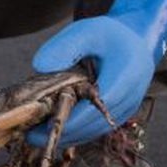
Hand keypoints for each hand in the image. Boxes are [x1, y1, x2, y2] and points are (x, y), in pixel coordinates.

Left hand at [27, 0, 166, 146]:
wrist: (137, 41)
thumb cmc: (110, 36)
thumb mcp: (86, 31)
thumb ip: (64, 47)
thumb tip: (39, 66)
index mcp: (124, 78)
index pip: (93, 109)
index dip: (66, 121)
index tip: (39, 126)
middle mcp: (129, 100)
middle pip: (92, 126)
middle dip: (61, 132)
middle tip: (29, 135)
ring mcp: (126, 111)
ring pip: (93, 132)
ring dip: (67, 135)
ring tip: (36, 134)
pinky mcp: (120, 116)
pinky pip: (96, 129)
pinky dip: (76, 131)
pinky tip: (53, 128)